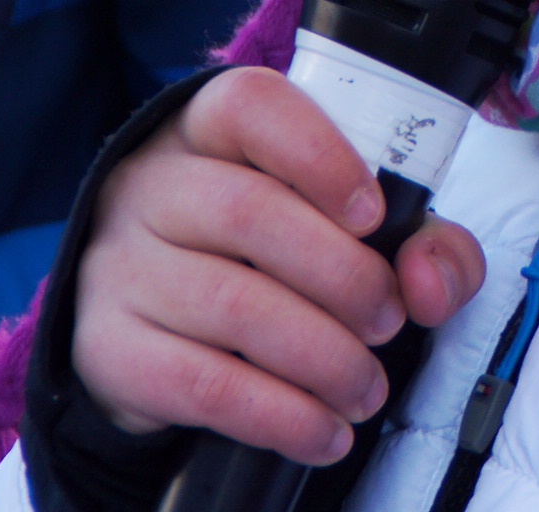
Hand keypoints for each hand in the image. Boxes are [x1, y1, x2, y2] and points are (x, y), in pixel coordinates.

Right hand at [71, 67, 485, 463]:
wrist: (158, 328)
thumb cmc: (273, 256)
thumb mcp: (352, 227)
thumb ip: (422, 240)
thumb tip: (430, 282)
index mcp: (210, 129)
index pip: (251, 107)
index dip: (320, 157)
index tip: (373, 215)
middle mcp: (152, 185)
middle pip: (249, 213)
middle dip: (343, 277)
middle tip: (388, 321)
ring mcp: (119, 266)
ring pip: (231, 305)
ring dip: (323, 357)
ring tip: (367, 387)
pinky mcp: (108, 349)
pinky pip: (201, 385)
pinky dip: (280, 416)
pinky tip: (324, 431)